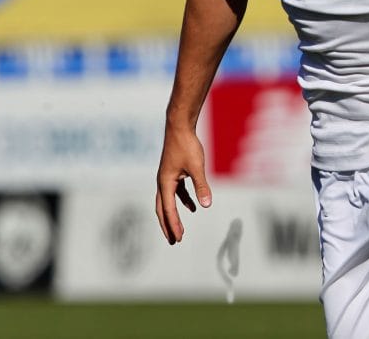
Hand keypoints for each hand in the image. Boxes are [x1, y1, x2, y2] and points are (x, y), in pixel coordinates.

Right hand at [155, 123, 212, 244]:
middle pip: (162, 209)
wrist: (179, 127)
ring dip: (174, 216)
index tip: (178, 239)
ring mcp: (167, 177)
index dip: (174, 225)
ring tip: (180, 230)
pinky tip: (193, 207)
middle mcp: (163, 182)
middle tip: (173, 241)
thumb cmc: (187, 145)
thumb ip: (202, 186)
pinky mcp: (173, 172)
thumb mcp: (197, 167)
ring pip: (168, 202)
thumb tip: (207, 205)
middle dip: (168, 225)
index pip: (169, 210)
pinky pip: (176, 192)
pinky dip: (183, 201)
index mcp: (165, 183)